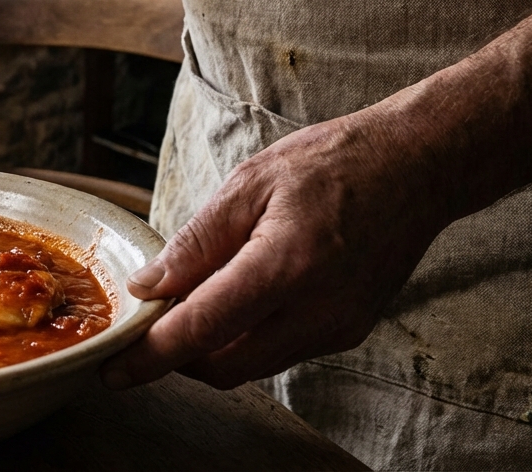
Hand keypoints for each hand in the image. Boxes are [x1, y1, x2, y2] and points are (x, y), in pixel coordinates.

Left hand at [100, 111, 452, 389]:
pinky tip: (231, 299)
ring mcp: (337, 329)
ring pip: (249, 365)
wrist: (418, 168)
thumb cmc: (335, 163)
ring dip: (209, 349)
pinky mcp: (346, 332)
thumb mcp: (251, 182)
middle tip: (144, 327)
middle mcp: (317, 311)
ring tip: (185, 304)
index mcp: (286, 266)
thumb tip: (148, 286)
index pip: (203, 330)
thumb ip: (197, 241)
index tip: (113, 369)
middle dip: (175, 357)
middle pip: (223, 366)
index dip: (151, 356)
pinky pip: (278, 351)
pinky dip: (242, 338)